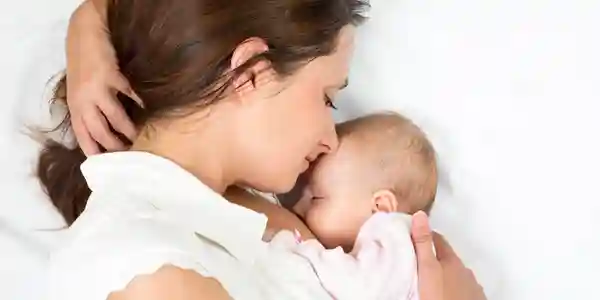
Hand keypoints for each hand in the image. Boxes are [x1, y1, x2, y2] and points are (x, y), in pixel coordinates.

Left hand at [66, 1, 141, 155]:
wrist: (85, 33)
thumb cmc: (85, 65)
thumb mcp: (81, 91)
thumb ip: (91, 110)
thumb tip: (110, 133)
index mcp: (75, 107)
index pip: (84, 137)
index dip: (95, 153)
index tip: (109, 167)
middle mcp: (83, 101)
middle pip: (100, 132)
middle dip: (116, 147)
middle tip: (132, 155)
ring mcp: (96, 89)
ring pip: (115, 119)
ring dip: (130, 131)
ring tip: (143, 138)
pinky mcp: (111, 76)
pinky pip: (130, 96)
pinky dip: (141, 105)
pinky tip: (150, 111)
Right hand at [411, 211, 486, 299]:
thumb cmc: (440, 296)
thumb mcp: (426, 269)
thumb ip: (423, 243)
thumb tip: (421, 215)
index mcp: (451, 260)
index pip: (437, 238)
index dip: (424, 234)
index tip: (412, 235)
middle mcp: (464, 270)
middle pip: (447, 256)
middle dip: (434, 255)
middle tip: (417, 259)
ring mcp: (471, 286)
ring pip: (455, 273)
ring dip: (443, 272)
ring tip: (429, 279)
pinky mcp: (474, 299)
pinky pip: (461, 288)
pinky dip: (452, 287)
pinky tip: (444, 294)